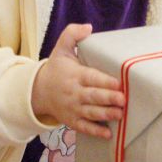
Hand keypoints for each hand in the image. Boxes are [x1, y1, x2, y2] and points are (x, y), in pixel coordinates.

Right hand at [30, 23, 124, 139]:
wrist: (38, 91)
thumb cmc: (57, 69)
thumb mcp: (61, 49)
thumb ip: (72, 34)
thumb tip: (88, 27)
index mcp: (75, 75)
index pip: (91, 78)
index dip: (104, 81)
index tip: (119, 83)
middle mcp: (74, 93)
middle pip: (93, 97)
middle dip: (108, 99)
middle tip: (123, 100)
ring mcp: (73, 108)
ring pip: (91, 113)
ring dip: (106, 115)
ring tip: (120, 115)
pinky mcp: (72, 120)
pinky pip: (84, 127)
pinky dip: (95, 131)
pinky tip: (108, 134)